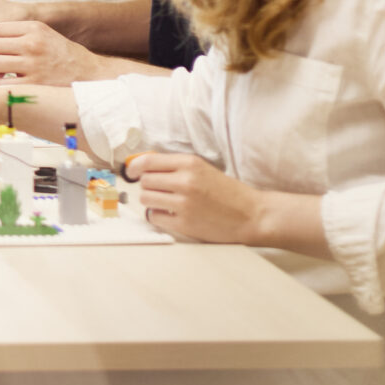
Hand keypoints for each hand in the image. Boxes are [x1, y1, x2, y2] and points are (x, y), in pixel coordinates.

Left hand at [0, 21, 106, 85]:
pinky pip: (2, 84)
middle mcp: (32, 44)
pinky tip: (10, 83)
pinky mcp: (34, 85)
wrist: (90, 74)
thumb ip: (18, 34)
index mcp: (34, 28)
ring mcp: (33, 65)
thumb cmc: (62, 55)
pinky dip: (1, 85)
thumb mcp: (44, 34)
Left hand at [122, 152, 259, 243]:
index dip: (135, 167)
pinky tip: (170, 215)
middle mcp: (185, 181)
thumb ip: (177, 167)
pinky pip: (154, 217)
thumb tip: (144, 166)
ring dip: (152, 201)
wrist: (253, 215)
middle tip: (160, 191)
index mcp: (190, 163)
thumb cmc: (228, 192)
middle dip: (149, 186)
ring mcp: (184, 203)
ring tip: (166, 203)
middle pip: (145, 180)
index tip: (132, 172)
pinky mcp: (185, 223)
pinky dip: (158, 216)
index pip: (148, 160)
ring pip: (146, 198)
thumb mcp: (204, 170)